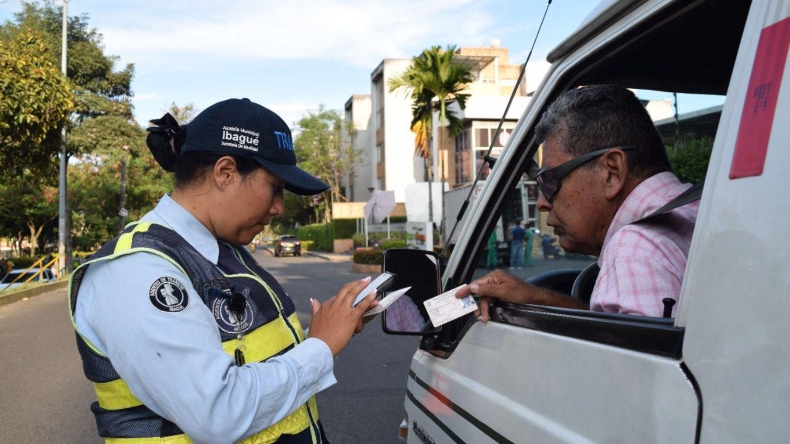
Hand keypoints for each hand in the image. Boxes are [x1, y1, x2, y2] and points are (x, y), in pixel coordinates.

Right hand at [307, 277, 378, 355]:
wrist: (319, 347)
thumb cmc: (317, 336)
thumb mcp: (314, 319)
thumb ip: (315, 308)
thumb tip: (313, 300)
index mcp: (326, 306)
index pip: (338, 296)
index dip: (347, 293)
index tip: (354, 293)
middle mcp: (334, 305)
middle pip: (346, 290)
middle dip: (356, 283)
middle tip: (363, 281)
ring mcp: (343, 310)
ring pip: (353, 293)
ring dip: (362, 286)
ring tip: (368, 281)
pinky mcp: (351, 317)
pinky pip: (362, 305)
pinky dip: (369, 298)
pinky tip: (373, 294)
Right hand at [456, 269, 587, 320]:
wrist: (535, 299)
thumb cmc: (521, 293)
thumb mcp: (503, 292)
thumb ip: (487, 290)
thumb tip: (473, 287)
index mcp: (494, 276)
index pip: (476, 283)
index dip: (466, 290)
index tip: (457, 295)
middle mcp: (494, 280)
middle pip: (481, 294)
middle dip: (481, 306)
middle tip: (480, 316)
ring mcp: (498, 287)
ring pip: (486, 299)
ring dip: (485, 309)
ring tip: (486, 318)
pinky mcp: (501, 294)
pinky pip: (491, 301)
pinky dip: (490, 308)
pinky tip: (490, 315)